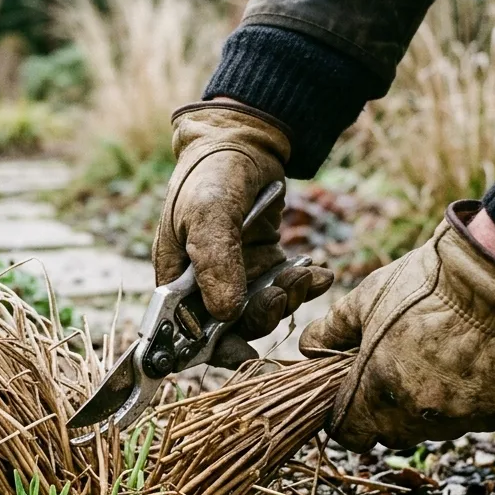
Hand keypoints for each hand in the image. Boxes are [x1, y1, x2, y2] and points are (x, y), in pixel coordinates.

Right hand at [154, 102, 332, 345]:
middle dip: (261, 316)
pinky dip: (304, 285)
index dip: (211, 349)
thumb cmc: (212, 174)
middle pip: (230, 326)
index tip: (242, 355)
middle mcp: (202, 284)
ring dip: (286, 298)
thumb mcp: (208, 213)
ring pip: (262, 310)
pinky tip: (319, 272)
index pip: (186, 331)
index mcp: (175, 278)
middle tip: (281, 291)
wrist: (244, 140)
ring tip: (302, 273)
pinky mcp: (263, 264)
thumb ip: (215, 262)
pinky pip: (284, 288)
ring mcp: (235, 275)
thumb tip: (225, 314)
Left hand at [298, 202, 494, 451]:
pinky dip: (474, 398)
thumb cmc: (425, 284)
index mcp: (376, 391)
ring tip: (442, 361)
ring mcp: (462, 418)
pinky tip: (476, 362)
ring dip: (432, 407)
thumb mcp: (365, 299)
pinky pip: (478, 417)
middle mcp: (418, 415)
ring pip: (436, 428)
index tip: (353, 400)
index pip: (349, 434)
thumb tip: (309, 348)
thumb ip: (331, 330)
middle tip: (399, 371)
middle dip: (388, 410)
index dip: (347, 419)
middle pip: (392, 434)